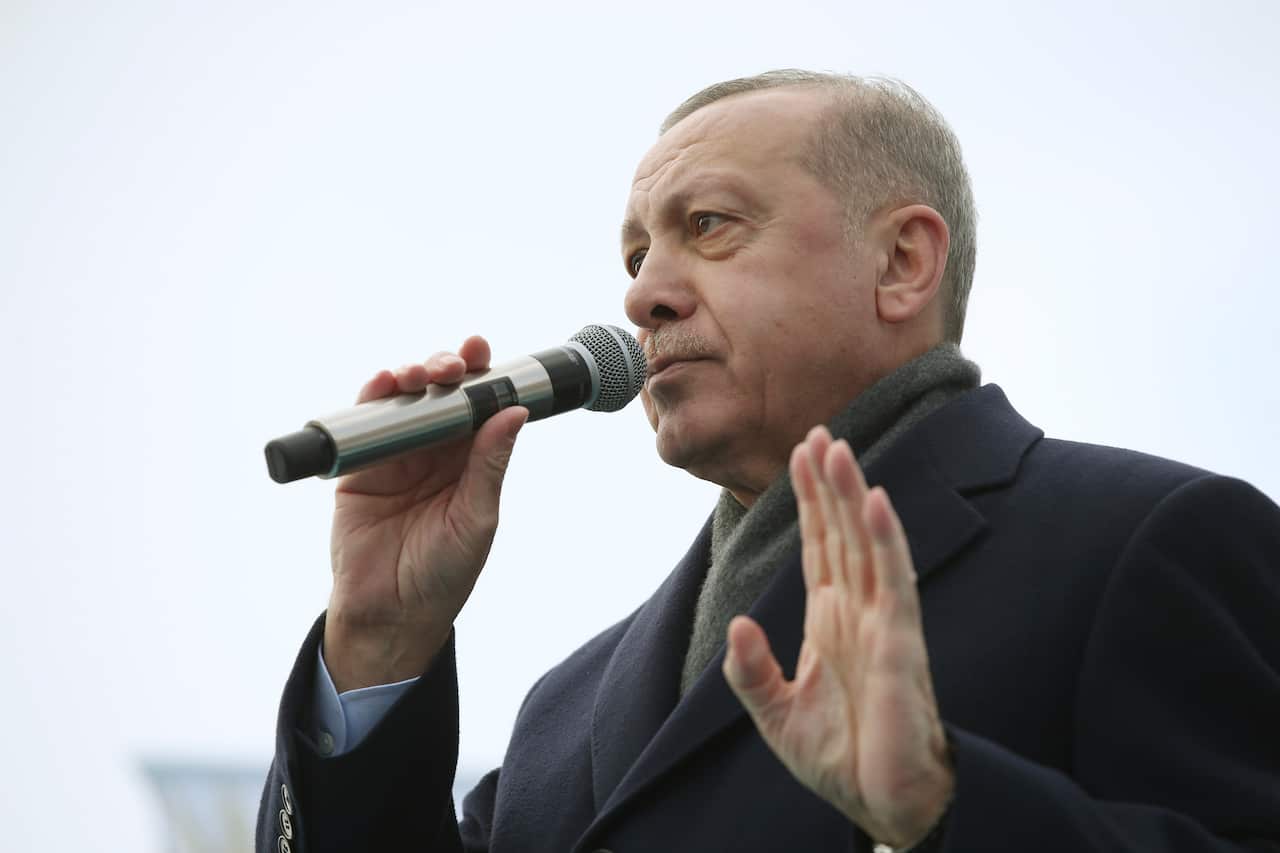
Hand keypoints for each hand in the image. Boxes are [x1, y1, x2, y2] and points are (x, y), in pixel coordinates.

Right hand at [324, 336, 527, 691]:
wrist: (389, 616)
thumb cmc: (442, 575)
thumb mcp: (474, 519)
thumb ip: (488, 465)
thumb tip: (515, 412)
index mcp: (470, 462)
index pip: (478, 407)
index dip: (481, 376)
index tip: (482, 351)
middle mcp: (434, 452)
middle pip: (440, 394)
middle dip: (445, 370)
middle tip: (449, 368)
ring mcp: (396, 456)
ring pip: (403, 401)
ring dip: (410, 377)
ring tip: (418, 376)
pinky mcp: (359, 467)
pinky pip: (364, 423)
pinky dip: (372, 397)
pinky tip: (383, 384)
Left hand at [723, 426, 952, 847]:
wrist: (883, 805)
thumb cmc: (841, 758)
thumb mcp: (776, 715)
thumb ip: (751, 671)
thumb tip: (739, 624)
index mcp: (830, 622)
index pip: (818, 547)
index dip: (809, 502)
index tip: (800, 453)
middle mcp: (858, 613)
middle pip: (841, 533)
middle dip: (828, 483)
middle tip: (818, 430)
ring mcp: (882, 624)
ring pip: (867, 544)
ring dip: (853, 496)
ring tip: (839, 449)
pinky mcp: (901, 644)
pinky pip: (894, 582)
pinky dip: (886, 540)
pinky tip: (875, 502)